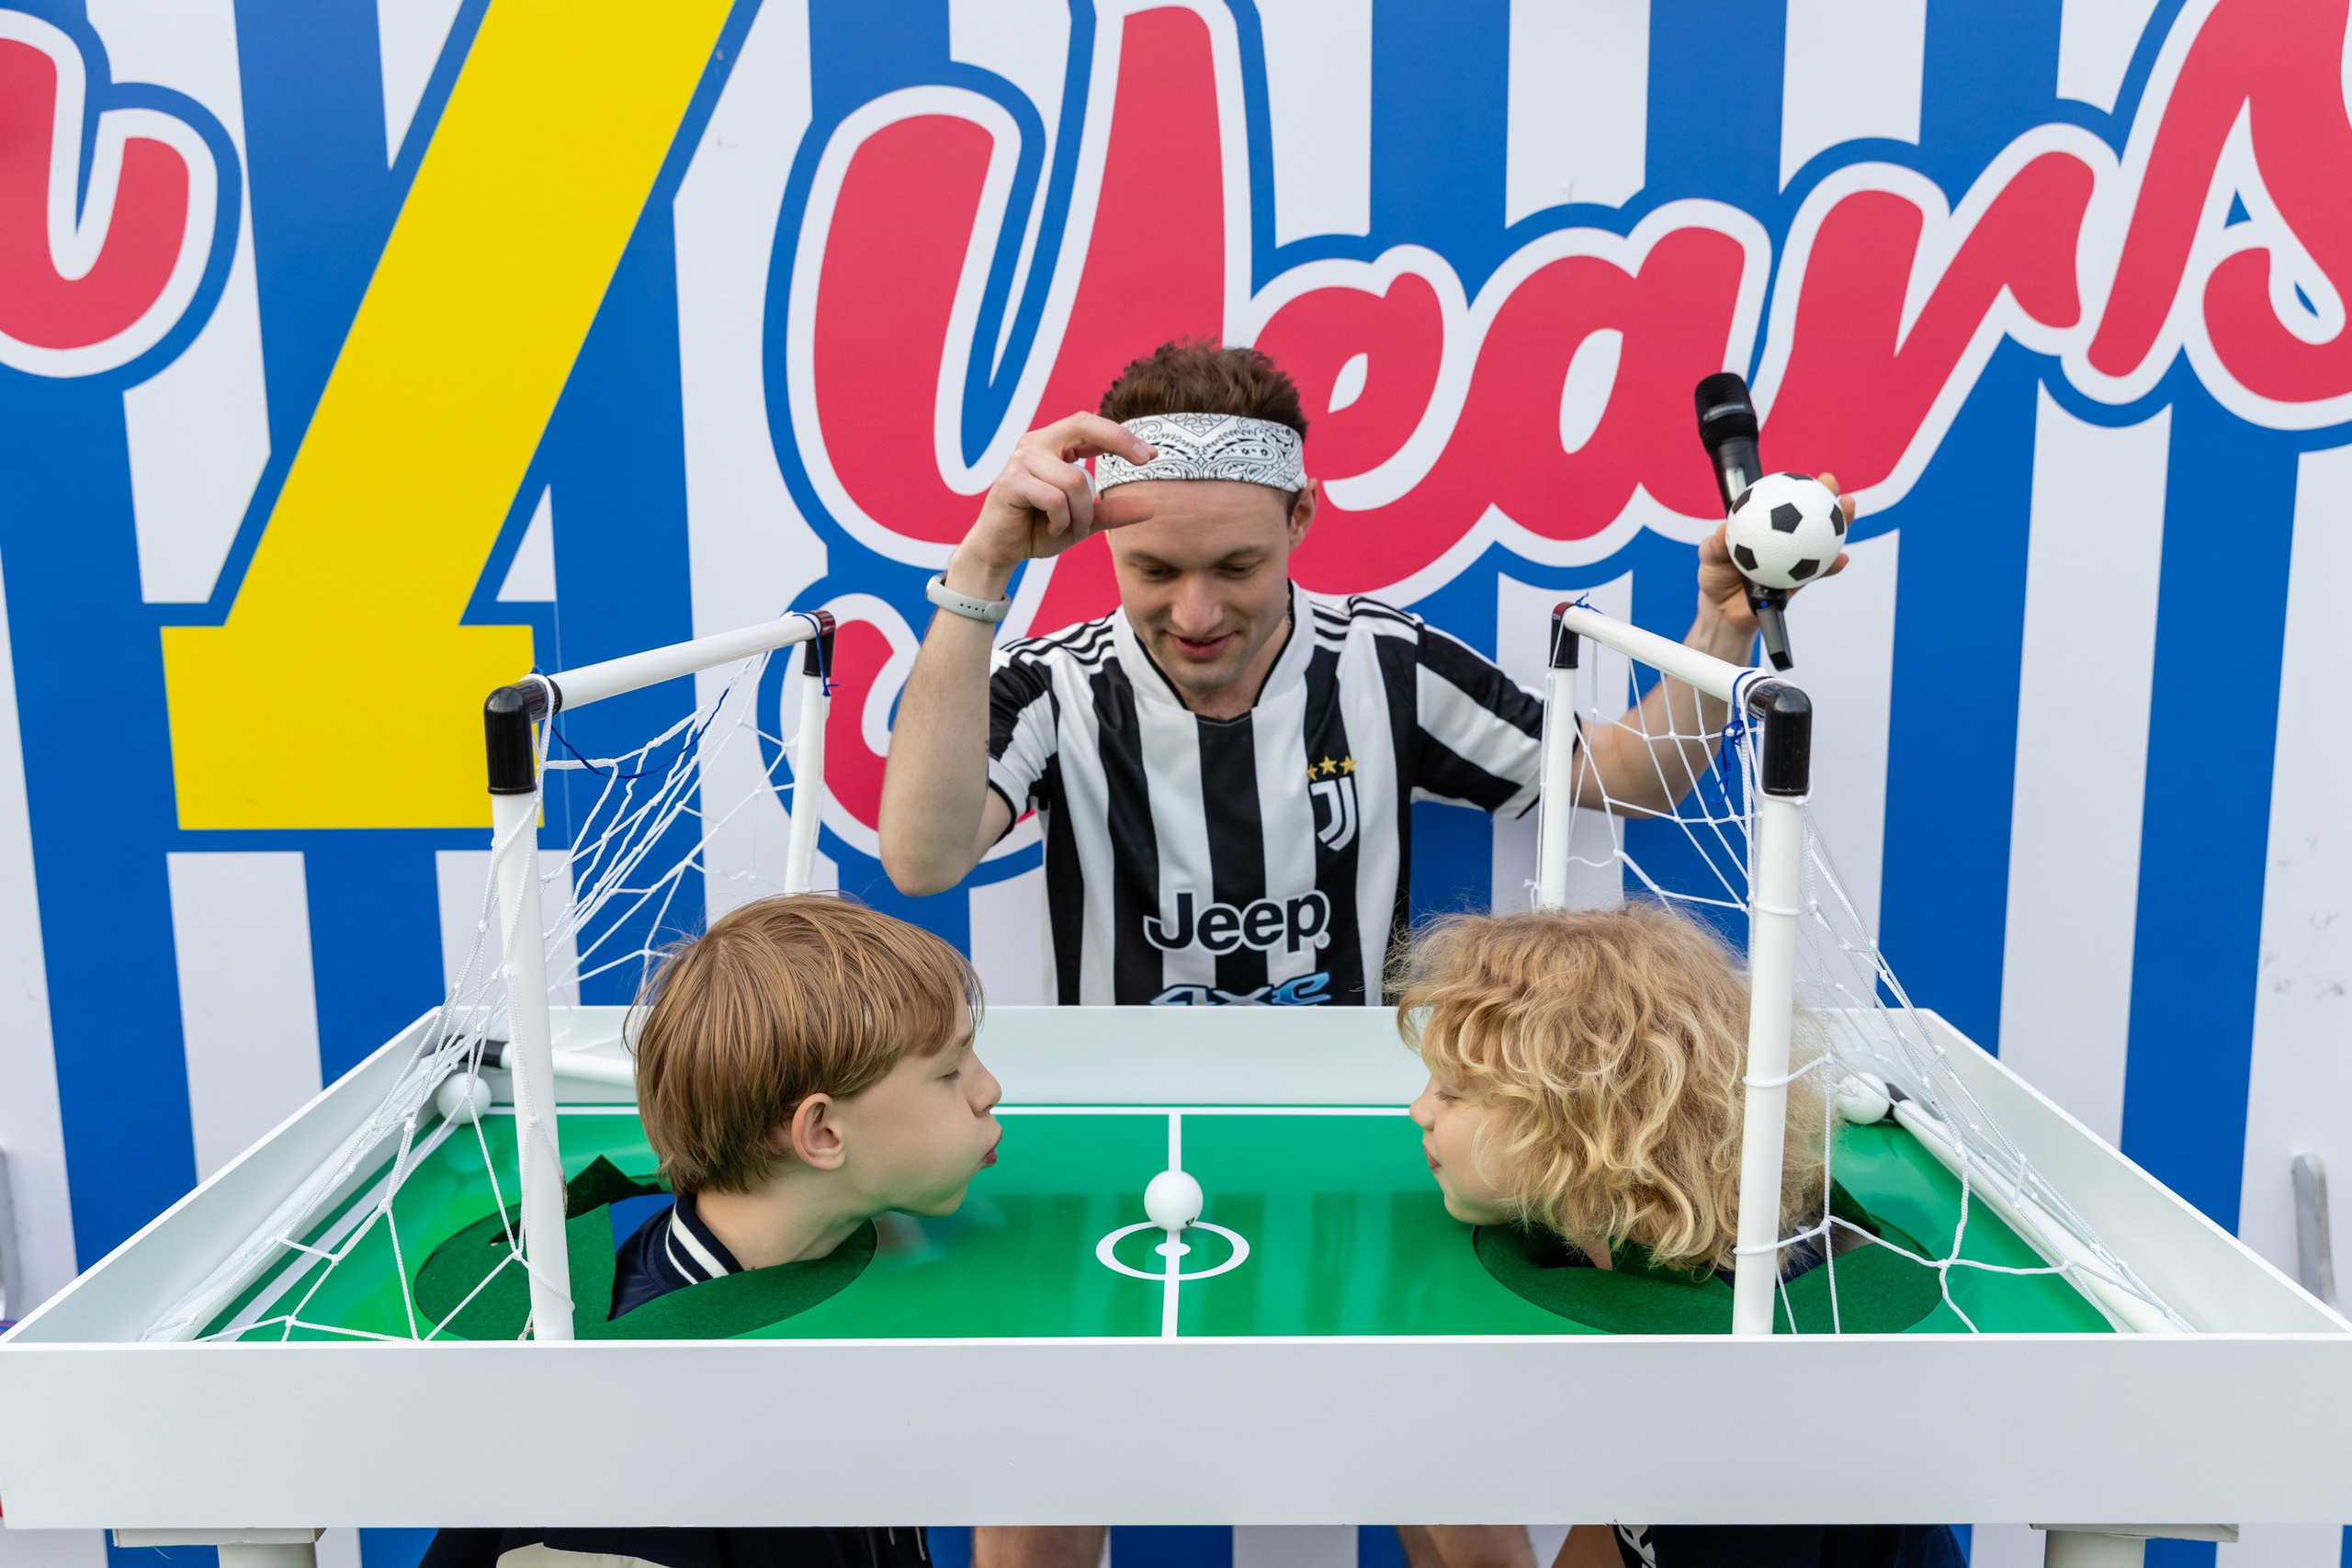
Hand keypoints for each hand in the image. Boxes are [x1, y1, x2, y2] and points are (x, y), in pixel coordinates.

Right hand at [945, 413, 1158, 596]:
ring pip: (1075, 481)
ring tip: (1069, 527)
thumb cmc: (1037, 529)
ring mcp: (1021, 460)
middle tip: (1143, 461)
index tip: (1151, 454)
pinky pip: (1055, 499)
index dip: (1122, 435)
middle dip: (1118, 440)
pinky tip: (1051, 527)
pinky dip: (1061, 520)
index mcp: (1052, 445)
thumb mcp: (1083, 520)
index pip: (1090, 425)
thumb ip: (1111, 511)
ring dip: (1081, 514)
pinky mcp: (1011, 482)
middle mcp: (1035, 444)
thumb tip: (1151, 507)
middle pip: (1082, 424)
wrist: (1000, 551)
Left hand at [1695, 471, 1855, 633]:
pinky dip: (1832, 566)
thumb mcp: (1710, 558)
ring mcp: (1797, 559)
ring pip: (1824, 540)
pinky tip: (1841, 560)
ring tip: (1846, 511)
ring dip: (1840, 525)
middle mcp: (1786, 540)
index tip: (1809, 475)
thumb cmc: (1717, 576)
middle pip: (1813, 516)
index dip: (1800, 487)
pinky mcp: (1802, 580)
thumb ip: (1715, 546)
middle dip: (1828, 497)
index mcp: (1768, 527)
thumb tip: (1723, 530)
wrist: (1724, 611)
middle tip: (1832, 486)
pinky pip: (1820, 572)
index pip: (1787, 501)